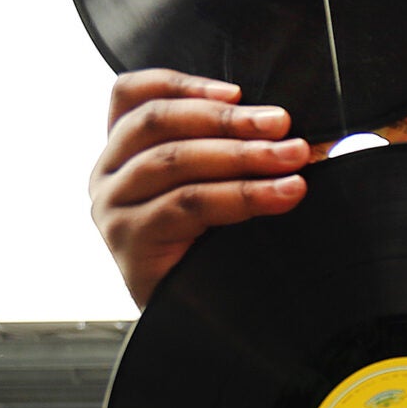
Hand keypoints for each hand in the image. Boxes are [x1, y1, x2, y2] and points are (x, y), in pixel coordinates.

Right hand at [89, 70, 309, 307]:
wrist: (198, 323)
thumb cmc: (211, 248)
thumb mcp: (216, 187)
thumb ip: (235, 151)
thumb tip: (298, 133)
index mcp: (122, 151)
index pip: (131, 94)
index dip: (183, 84)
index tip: (239, 91)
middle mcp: (108, 174)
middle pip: (158, 122)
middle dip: (229, 119)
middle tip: (284, 125)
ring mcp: (113, 207)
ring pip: (176, 161)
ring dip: (244, 156)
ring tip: (294, 158)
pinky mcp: (129, 240)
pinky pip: (188, 204)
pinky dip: (243, 195)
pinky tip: (284, 194)